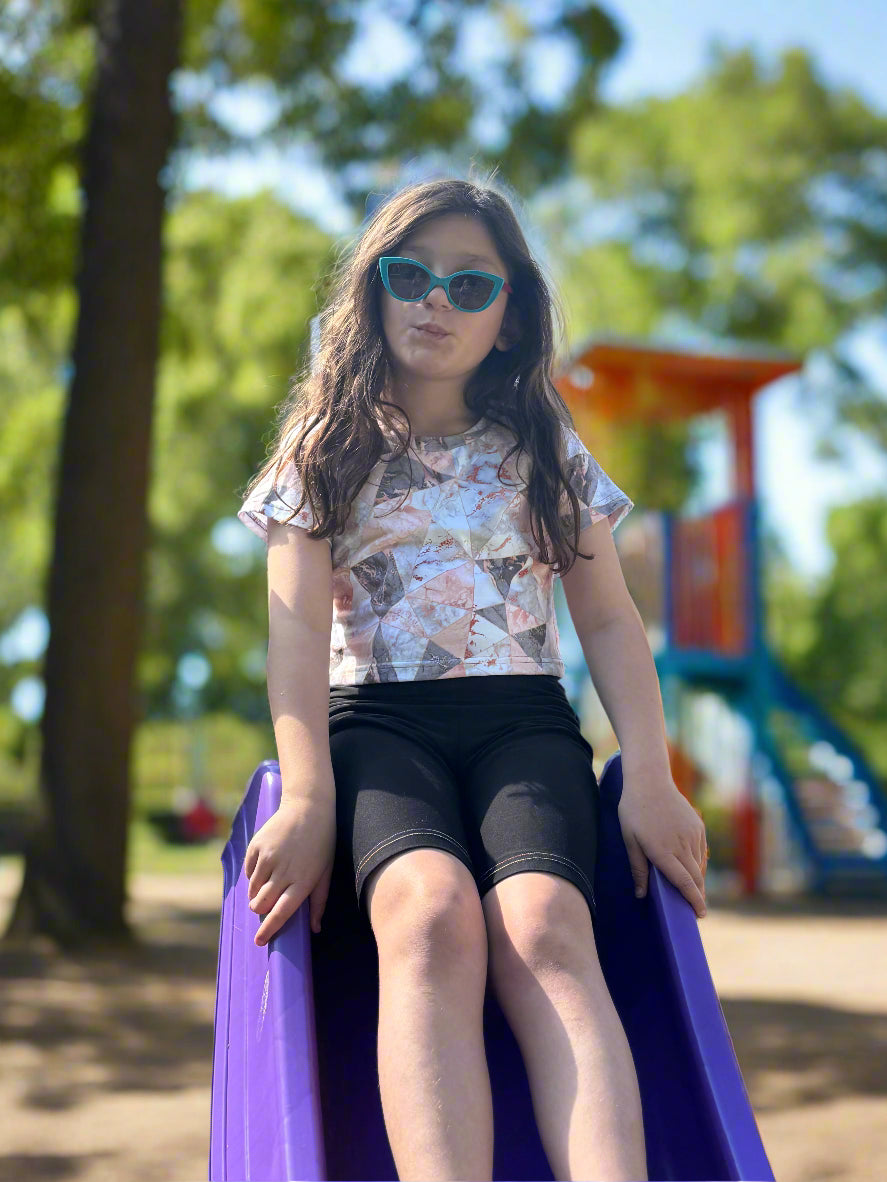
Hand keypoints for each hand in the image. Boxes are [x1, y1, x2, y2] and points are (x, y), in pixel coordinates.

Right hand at [244, 796, 335, 945]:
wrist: (308, 806)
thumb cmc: (322, 842)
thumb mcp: (326, 871)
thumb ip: (319, 901)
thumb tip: (316, 929)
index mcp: (303, 881)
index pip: (281, 913)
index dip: (268, 929)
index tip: (259, 941)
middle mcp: (284, 871)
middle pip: (262, 904)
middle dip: (261, 910)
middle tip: (265, 906)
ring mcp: (268, 858)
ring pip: (253, 889)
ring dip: (257, 893)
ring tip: (269, 882)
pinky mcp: (257, 846)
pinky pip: (248, 872)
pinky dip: (254, 875)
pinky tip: (266, 865)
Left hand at [616, 768, 708, 917]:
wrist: (650, 780)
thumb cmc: (634, 811)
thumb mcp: (629, 840)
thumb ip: (638, 869)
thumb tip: (641, 895)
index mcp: (663, 851)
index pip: (684, 883)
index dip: (694, 901)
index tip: (699, 915)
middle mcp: (681, 845)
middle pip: (695, 878)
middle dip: (698, 896)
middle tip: (696, 910)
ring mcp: (692, 835)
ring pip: (699, 865)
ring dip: (697, 879)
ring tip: (692, 890)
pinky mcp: (697, 826)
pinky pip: (700, 851)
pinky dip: (697, 863)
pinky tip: (691, 867)